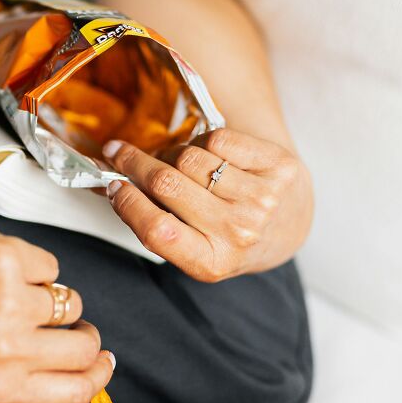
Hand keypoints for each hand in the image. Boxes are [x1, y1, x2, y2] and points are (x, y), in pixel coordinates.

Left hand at [0, 221, 113, 402]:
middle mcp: (7, 352)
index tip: (104, 362)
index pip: (76, 393)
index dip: (98, 376)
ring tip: (9, 293)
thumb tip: (92, 363)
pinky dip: (32, 266)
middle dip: (85, 334)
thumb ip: (29, 378)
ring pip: (71, 303)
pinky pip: (51, 266)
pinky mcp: (8, 260)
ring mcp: (10, 304)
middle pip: (85, 348)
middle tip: (66, 324)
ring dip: (51, 297)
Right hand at [102, 128, 313, 280]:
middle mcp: (239, 234)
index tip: (113, 184)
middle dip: (136, 163)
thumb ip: (157, 226)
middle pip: (167, 184)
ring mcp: (263, 201)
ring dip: (176, 155)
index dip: (129, 203)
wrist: (290, 224)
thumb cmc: (230, 236)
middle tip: (119, 153)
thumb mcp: (195, 249)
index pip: (158, 231)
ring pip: (190, 158)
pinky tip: (212, 157)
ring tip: (180, 165)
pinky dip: (207, 143)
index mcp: (211, 263)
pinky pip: (220, 139)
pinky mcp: (280, 169)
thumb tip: (111, 188)